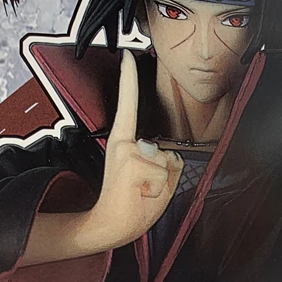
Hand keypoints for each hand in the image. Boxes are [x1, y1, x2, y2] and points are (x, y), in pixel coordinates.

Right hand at [84, 49, 183, 249]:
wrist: (112, 225)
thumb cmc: (134, 203)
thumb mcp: (150, 177)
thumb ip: (160, 160)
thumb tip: (156, 149)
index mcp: (124, 142)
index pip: (128, 105)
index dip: (129, 80)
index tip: (128, 55)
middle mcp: (124, 142)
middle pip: (167, 150)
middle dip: (167, 172)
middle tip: (144, 188)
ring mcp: (128, 151)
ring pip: (169, 161)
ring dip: (165, 181)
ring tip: (143, 191)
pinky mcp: (134, 161)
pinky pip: (166, 172)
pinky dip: (162, 186)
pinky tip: (143, 192)